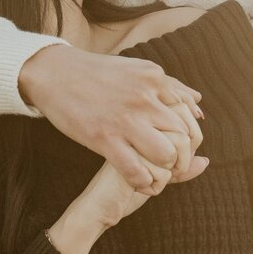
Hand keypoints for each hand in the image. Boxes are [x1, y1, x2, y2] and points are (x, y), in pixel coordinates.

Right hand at [19, 46, 206, 192]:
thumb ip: (170, 86)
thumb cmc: (97, 73)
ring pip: (166, 155)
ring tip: (157, 172)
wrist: (54, 74)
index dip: (188, 136)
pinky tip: (141, 182)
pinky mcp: (104, 138)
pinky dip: (144, 183)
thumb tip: (198, 103)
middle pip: (183, 136)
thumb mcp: (137, 70)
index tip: (180, 147)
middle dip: (182, 156)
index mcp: (155, 80)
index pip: (187, 114)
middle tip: (173, 166)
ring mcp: (125, 119)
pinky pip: (136, 171)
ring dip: (165, 169)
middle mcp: (145, 98)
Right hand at [78, 132, 208, 230]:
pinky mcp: (125, 154)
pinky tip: (133, 186)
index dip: (188, 151)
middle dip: (179, 165)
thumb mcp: (158, 175)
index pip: (188, 125)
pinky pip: (160, 172)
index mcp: (146, 122)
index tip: (169, 165)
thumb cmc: (126, 187)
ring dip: (165, 176)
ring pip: (173, 154)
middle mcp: (138, 122)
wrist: (97, 203)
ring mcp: (129, 136)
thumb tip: (205, 161)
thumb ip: (181, 166)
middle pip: (184, 138)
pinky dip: (153, 187)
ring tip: (145, 179)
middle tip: (157, 173)